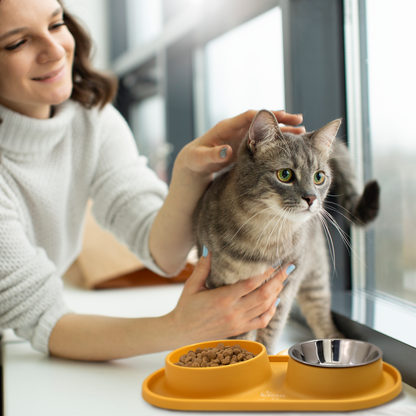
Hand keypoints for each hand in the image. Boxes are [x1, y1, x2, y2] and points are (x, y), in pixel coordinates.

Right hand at [167, 252, 290, 344]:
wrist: (181, 333)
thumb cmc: (186, 307)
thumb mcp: (191, 285)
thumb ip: (202, 267)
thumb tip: (209, 248)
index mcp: (222, 299)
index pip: (250, 284)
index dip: (265, 273)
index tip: (274, 262)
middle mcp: (233, 312)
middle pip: (263, 295)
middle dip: (278, 280)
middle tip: (288, 268)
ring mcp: (238, 322)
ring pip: (265, 307)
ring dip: (277, 292)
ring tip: (284, 279)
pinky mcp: (239, 329)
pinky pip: (261, 321)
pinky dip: (272, 311)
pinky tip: (276, 300)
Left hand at [176, 110, 304, 177]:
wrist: (194, 164)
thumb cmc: (195, 160)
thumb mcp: (201, 159)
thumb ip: (213, 155)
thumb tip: (227, 151)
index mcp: (226, 128)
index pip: (249, 117)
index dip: (265, 116)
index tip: (281, 115)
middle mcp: (237, 129)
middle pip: (262, 121)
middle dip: (280, 120)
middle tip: (299, 121)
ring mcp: (243, 137)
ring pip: (267, 131)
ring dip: (283, 131)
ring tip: (302, 132)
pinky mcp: (247, 147)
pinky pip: (266, 142)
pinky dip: (278, 142)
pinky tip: (292, 146)